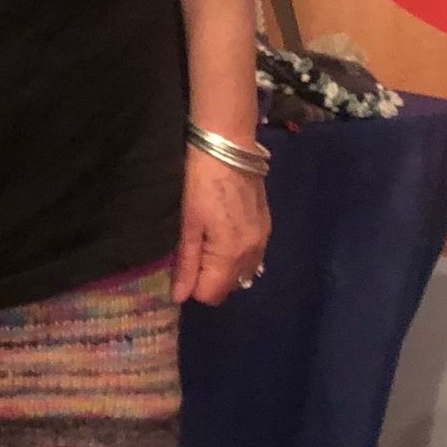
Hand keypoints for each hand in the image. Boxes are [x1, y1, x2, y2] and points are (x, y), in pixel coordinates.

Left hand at [173, 147, 270, 306]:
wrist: (229, 148)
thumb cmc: (202, 184)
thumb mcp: (188, 224)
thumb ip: (186, 263)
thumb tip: (180, 298)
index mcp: (231, 256)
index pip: (212, 294)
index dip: (192, 287)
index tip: (182, 267)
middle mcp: (253, 254)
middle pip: (229, 287)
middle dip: (208, 279)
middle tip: (191, 254)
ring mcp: (263, 240)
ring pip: (241, 273)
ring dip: (223, 269)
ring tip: (206, 244)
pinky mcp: (266, 226)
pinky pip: (251, 256)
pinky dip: (235, 255)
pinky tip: (223, 235)